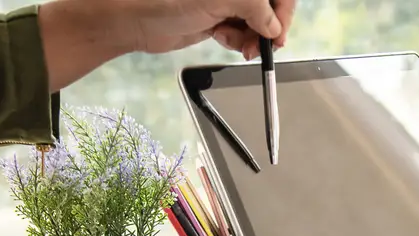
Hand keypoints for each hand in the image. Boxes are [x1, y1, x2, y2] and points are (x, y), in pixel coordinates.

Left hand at [40, 1, 296, 91]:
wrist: (135, 22)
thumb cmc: (166, 1)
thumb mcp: (220, 0)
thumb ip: (254, 8)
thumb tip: (274, 26)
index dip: (283, 9)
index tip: (279, 30)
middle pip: (269, 5)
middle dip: (269, 26)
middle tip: (267, 46)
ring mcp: (225, 1)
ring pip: (257, 20)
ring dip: (255, 37)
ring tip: (244, 48)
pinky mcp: (216, 17)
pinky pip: (242, 31)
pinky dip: (240, 41)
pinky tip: (227, 41)